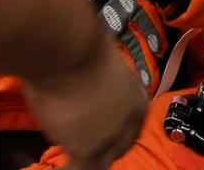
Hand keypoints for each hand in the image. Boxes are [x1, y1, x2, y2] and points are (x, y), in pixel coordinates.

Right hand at [22, 39, 146, 168]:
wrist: (67, 49)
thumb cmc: (79, 45)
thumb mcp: (101, 66)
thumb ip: (101, 85)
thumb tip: (88, 85)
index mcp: (136, 100)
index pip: (131, 128)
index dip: (115, 134)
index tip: (100, 135)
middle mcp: (130, 121)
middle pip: (119, 147)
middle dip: (101, 149)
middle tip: (82, 150)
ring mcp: (111, 138)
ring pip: (98, 162)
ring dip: (82, 161)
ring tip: (68, 165)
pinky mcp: (87, 149)